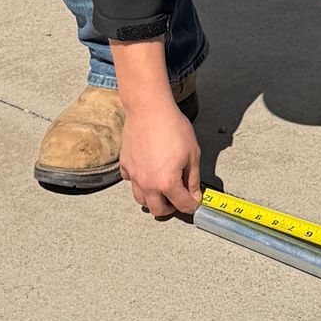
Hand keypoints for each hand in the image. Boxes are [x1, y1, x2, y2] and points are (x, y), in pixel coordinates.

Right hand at [119, 95, 200, 218]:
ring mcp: (134, 175)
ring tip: (162, 190)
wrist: (149, 109)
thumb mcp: (192, 153)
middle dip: (170, 209)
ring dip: (152, 199)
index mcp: (167, 182)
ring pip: (141, 200)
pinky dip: (139, 182)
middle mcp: (148, 183)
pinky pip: (130, 182)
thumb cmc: (172, 127)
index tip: (195, 202)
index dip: (192, 205)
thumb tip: (195, 194)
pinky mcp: (125, 164)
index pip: (182, 204)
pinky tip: (147, 173)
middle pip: (157, 210)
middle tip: (177, 201)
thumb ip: (193, 178)